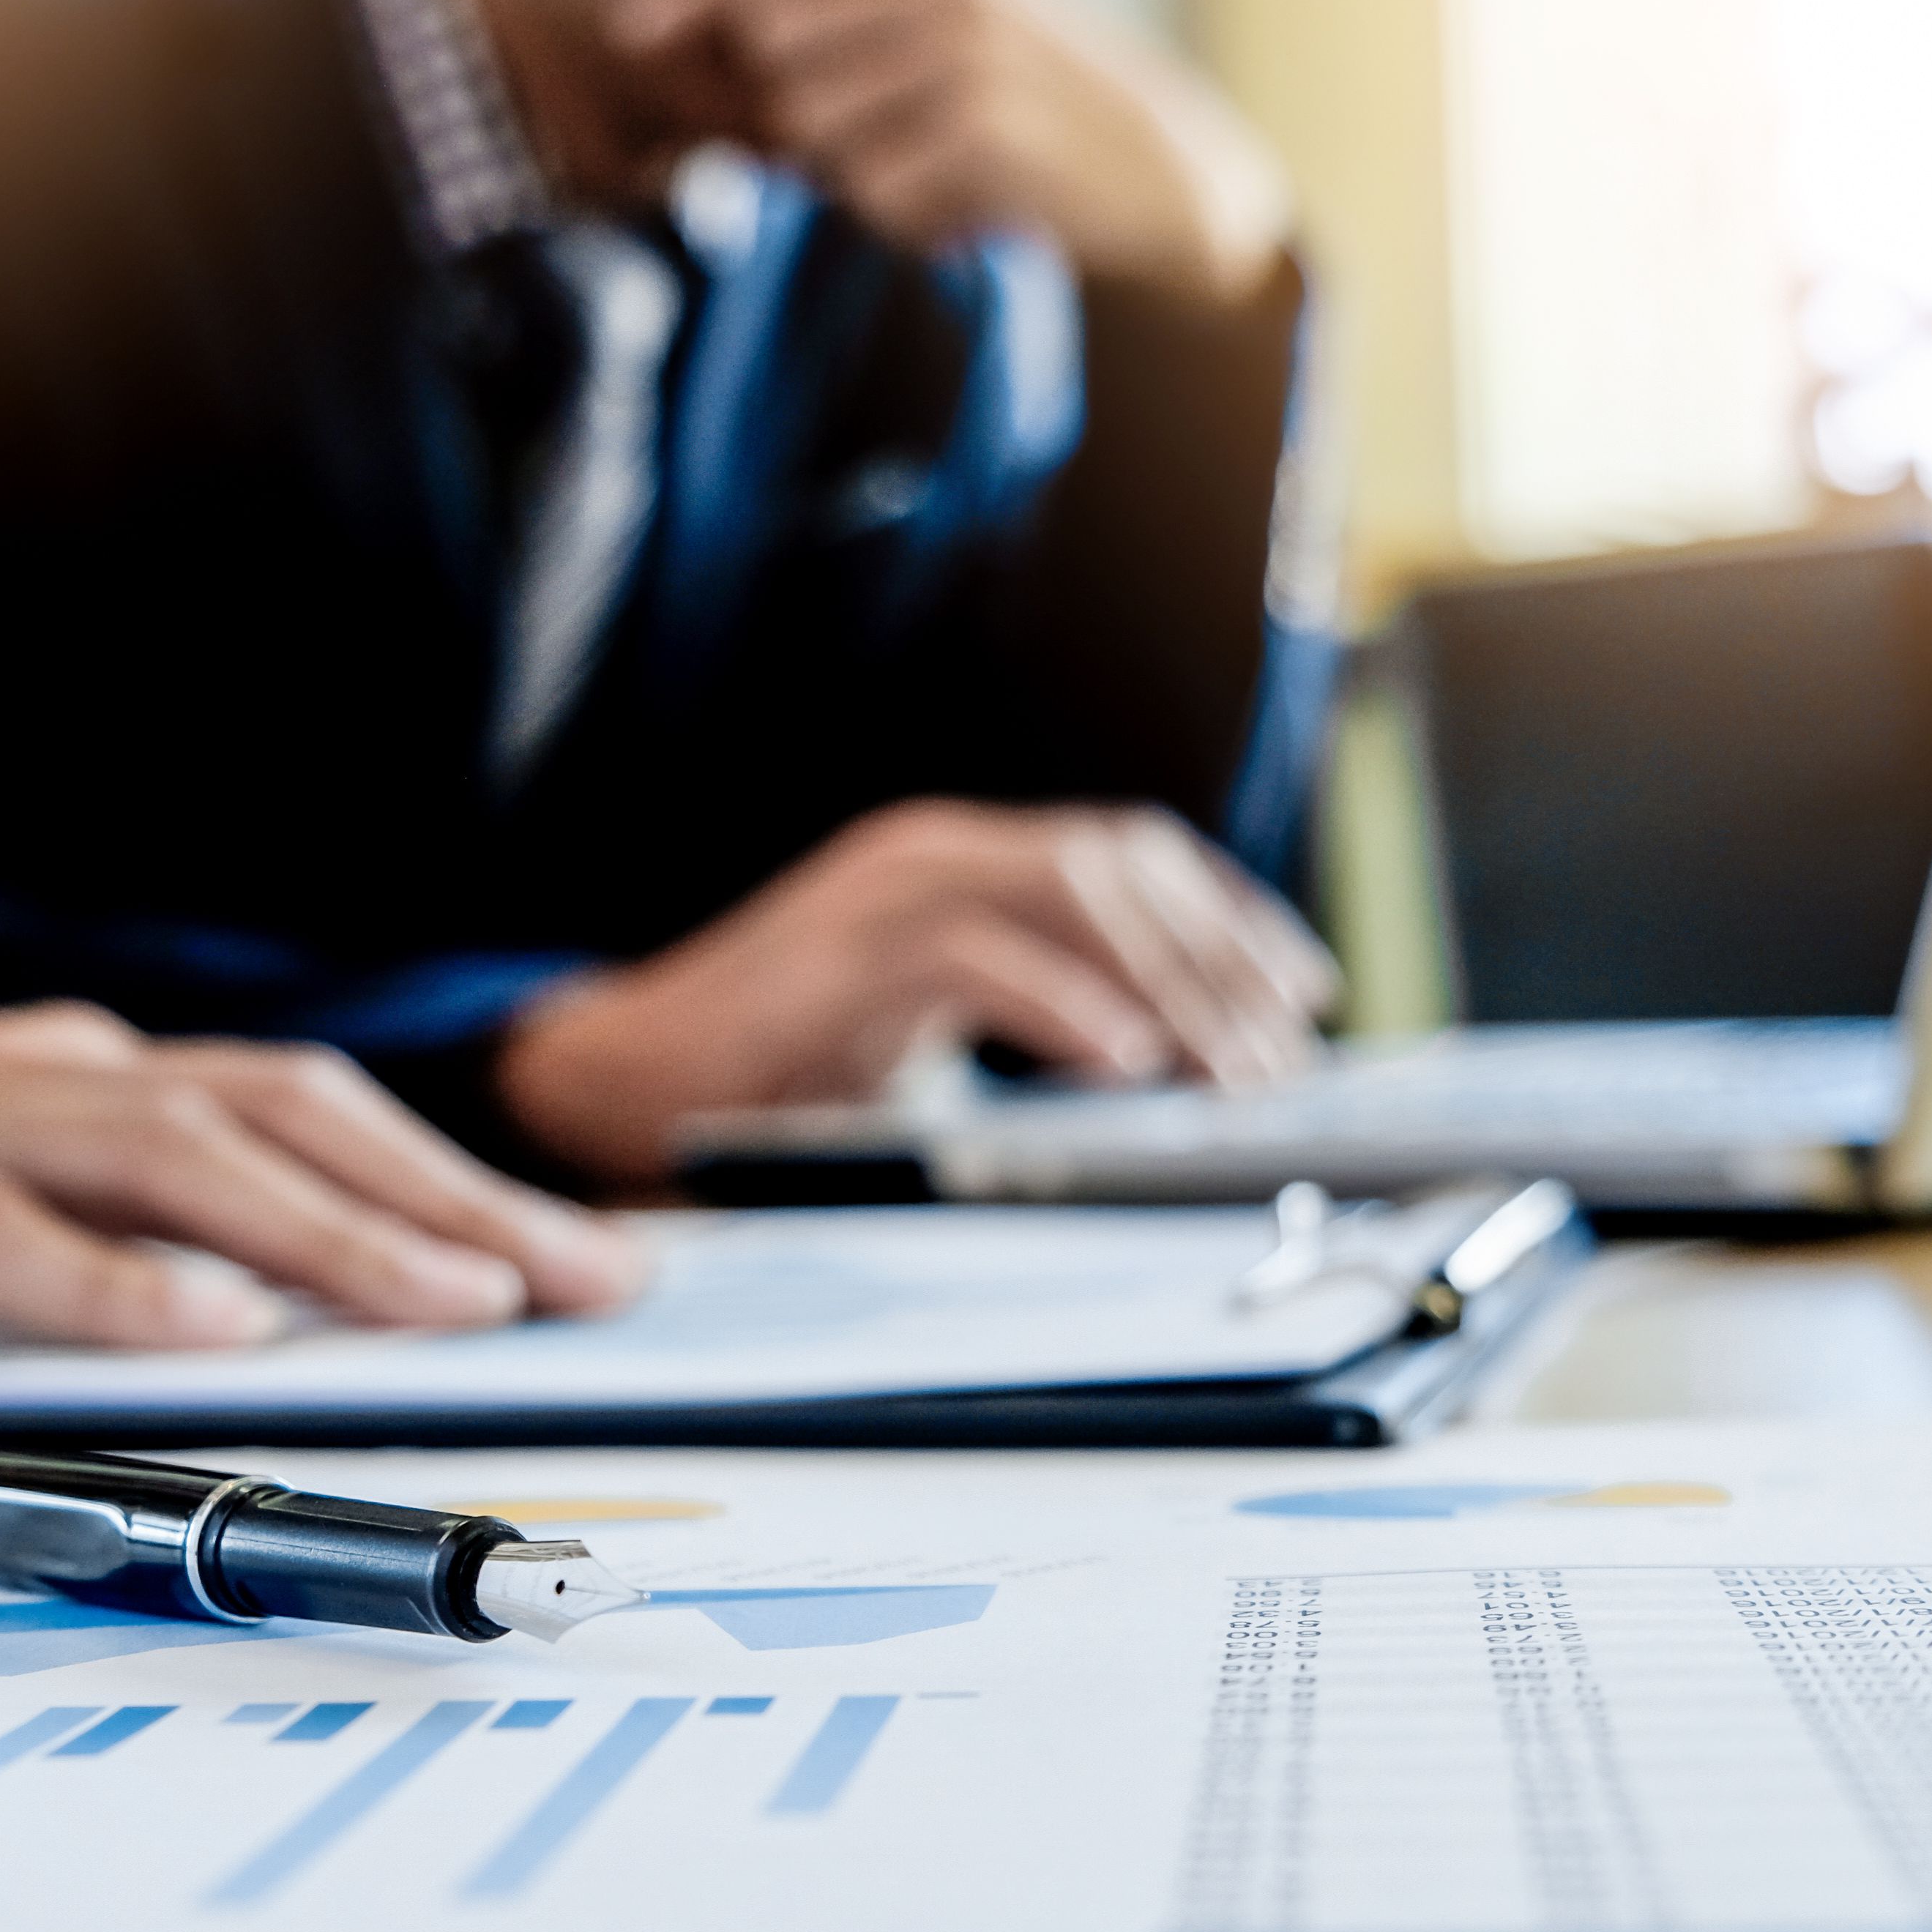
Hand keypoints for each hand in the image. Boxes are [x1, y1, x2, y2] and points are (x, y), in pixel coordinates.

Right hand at [0, 1005, 651, 1352]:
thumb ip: (114, 1219)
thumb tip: (293, 1293)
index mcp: (78, 1076)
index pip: (304, 1112)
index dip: (454, 1178)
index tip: (582, 1258)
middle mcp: (33, 1077)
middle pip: (279, 1115)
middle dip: (449, 1199)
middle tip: (586, 1281)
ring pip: (171, 1160)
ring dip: (328, 1234)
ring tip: (459, 1302)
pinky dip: (116, 1282)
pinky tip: (218, 1330)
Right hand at [496, 799, 1338, 1183]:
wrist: (623, 1079)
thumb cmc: (782, 1074)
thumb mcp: (936, 1038)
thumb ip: (1036, 1028)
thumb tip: (1178, 1080)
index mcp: (959, 862)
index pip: (1130, 850)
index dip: (1232, 912)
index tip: (1308, 988)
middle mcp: (931, 851)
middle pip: (1118, 866)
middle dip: (1221, 961)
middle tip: (1285, 1062)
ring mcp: (882, 892)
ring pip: (1067, 891)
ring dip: (1167, 984)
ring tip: (1229, 1074)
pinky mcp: (839, 957)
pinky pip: (975, 960)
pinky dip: (1063, 1007)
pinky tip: (1124, 1065)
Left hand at [605, 0, 1290, 305]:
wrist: (1168, 175)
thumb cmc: (1043, 113)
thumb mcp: (959, 40)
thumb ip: (853, 36)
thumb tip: (737, 62)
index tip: (625, 24)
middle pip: (775, 45)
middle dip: (788, 109)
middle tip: (865, 141)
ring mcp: (959, 53)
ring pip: (814, 124)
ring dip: (850, 168)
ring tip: (929, 171)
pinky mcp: (976, 129)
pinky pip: (869, 186)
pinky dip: (898, 212)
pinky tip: (956, 206)